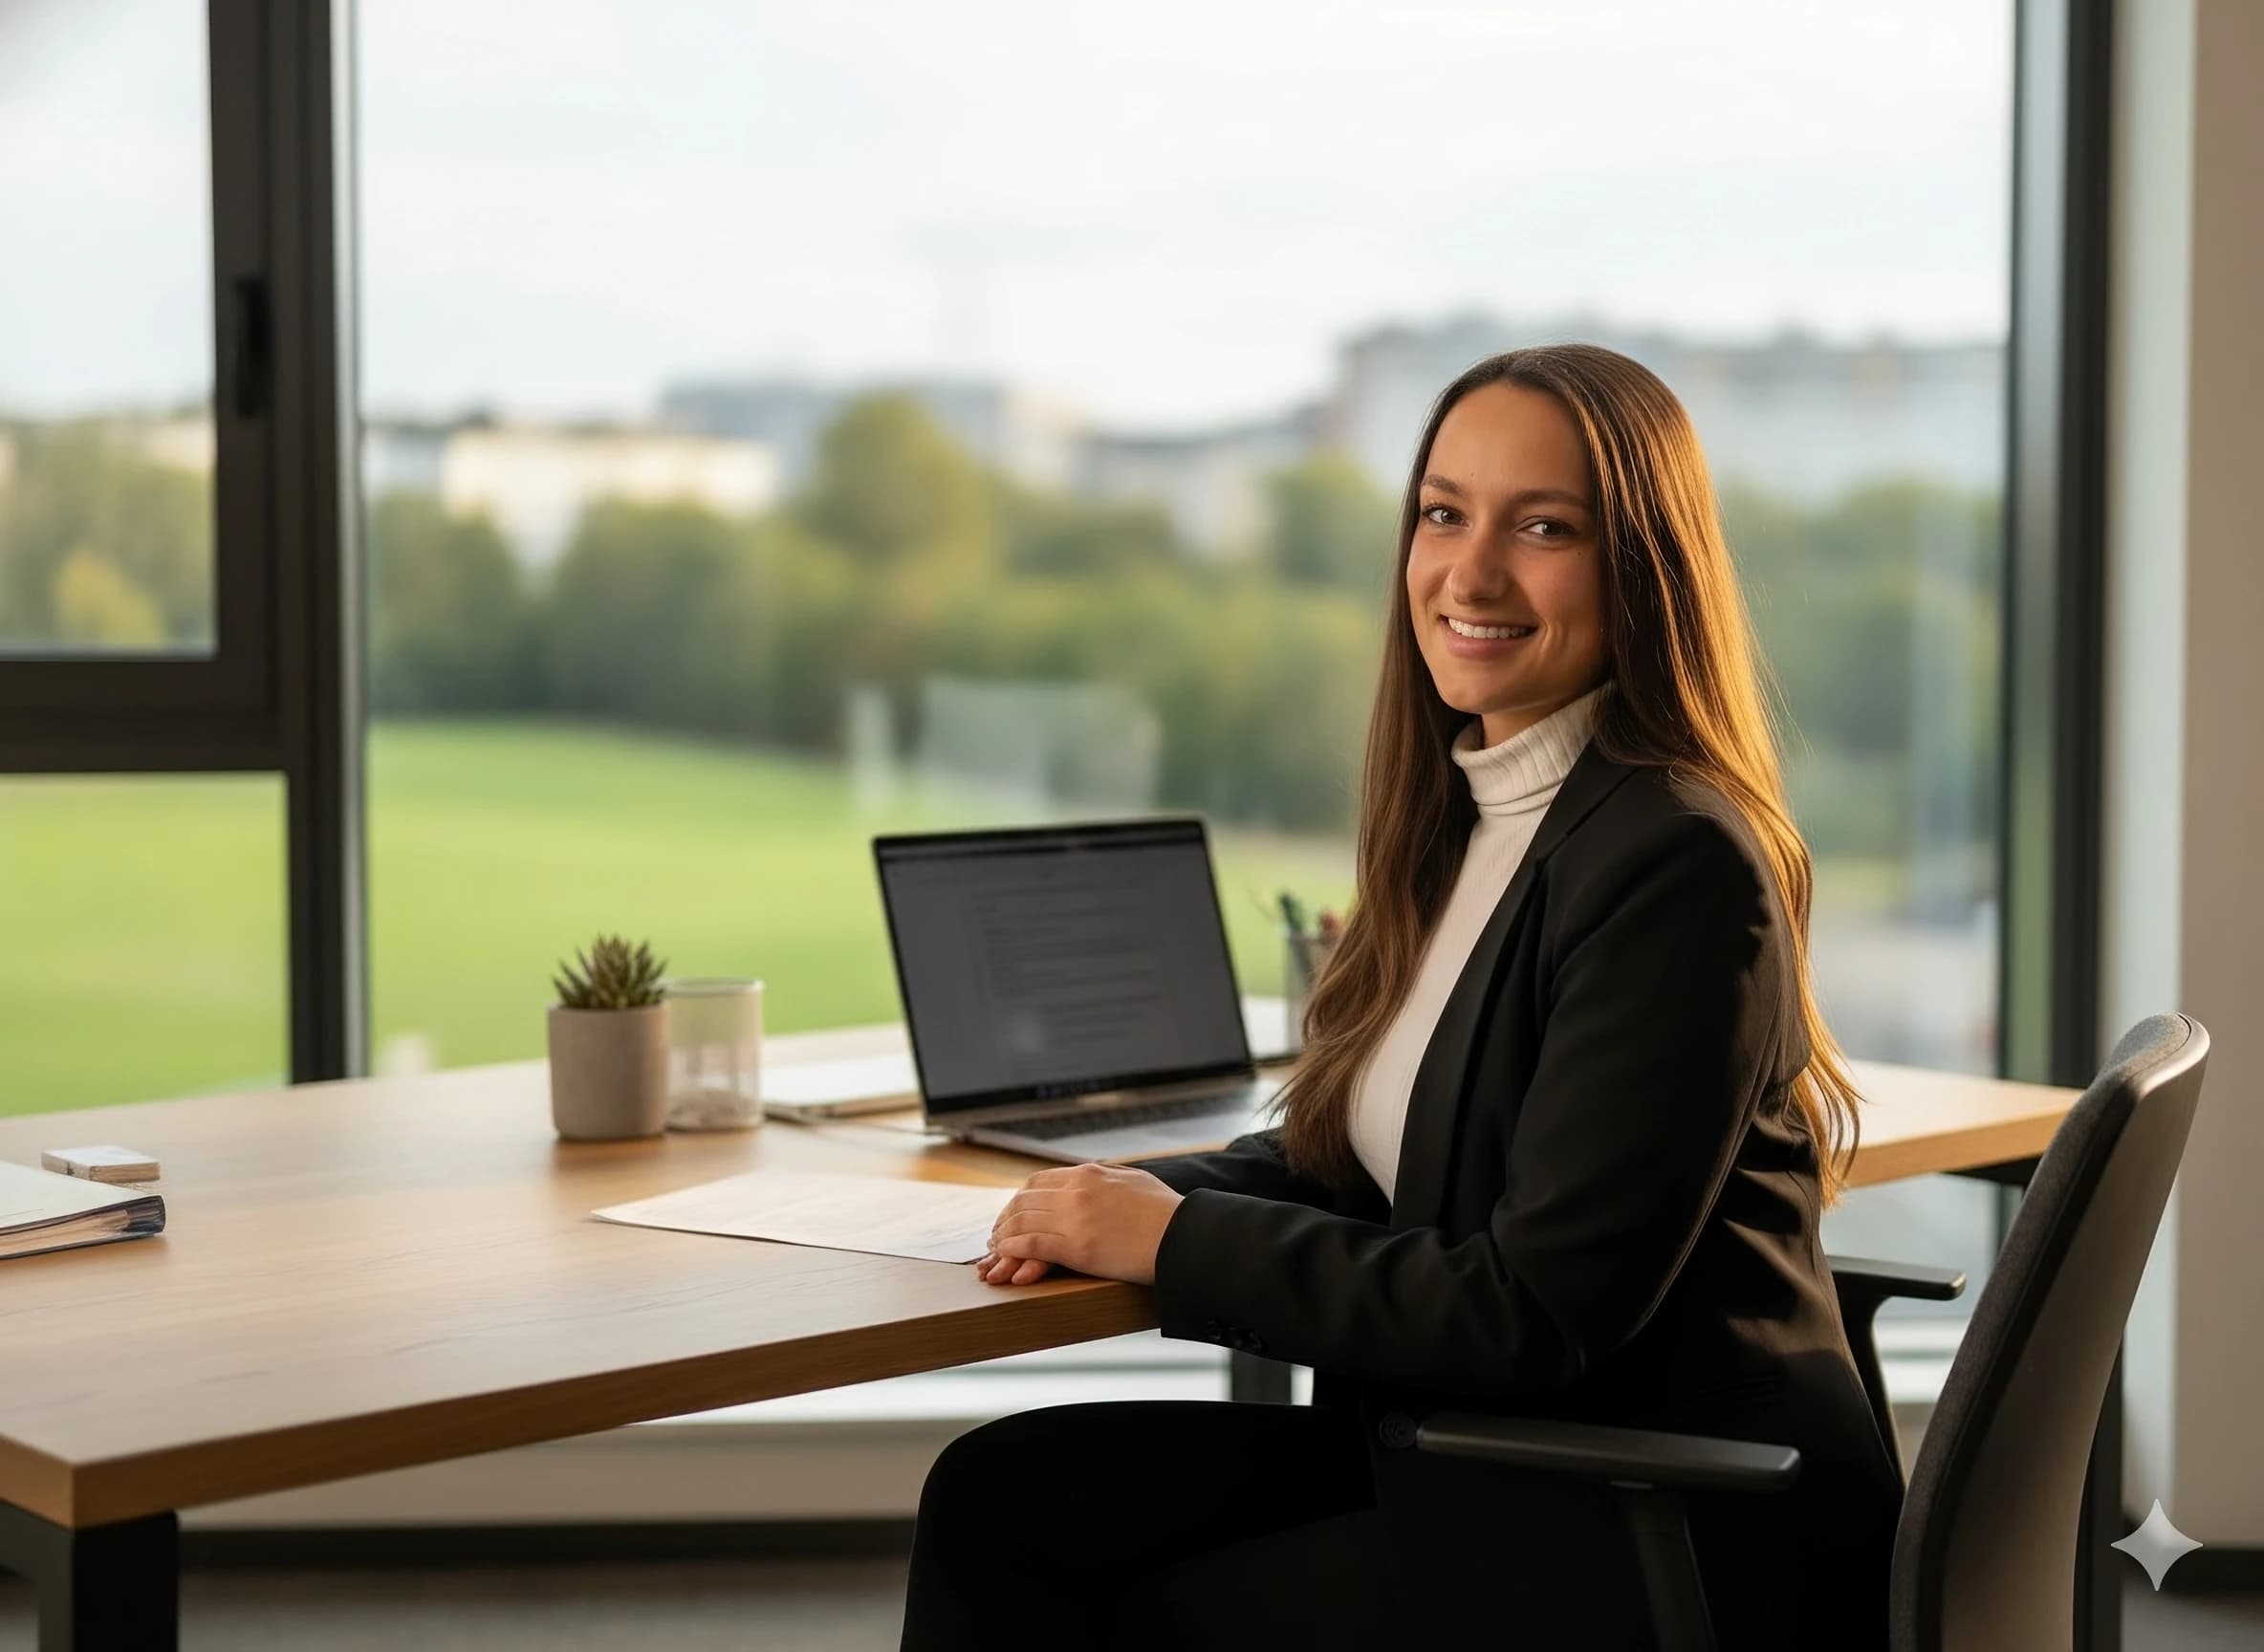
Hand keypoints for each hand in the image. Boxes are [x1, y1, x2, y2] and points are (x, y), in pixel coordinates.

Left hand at [975, 1162, 1183, 1286]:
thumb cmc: (1167, 1213)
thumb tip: (1097, 1174)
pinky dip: (1011, 1248)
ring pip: (1022, 1221)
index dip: (1020, 1199)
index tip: (1014, 1212)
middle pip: (1024, 1200)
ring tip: (995, 1249)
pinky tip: (1004, 1255)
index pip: (1040, 1181)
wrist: (1184, 1236)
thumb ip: (1109, 1176)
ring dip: (1003, 1234)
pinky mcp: (1076, 1246)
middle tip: (997, 1233)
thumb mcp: (1134, 1180)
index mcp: (1090, 1173)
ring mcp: (1074, 1217)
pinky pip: (1029, 1243)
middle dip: (1006, 1217)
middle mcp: (1077, 1190)